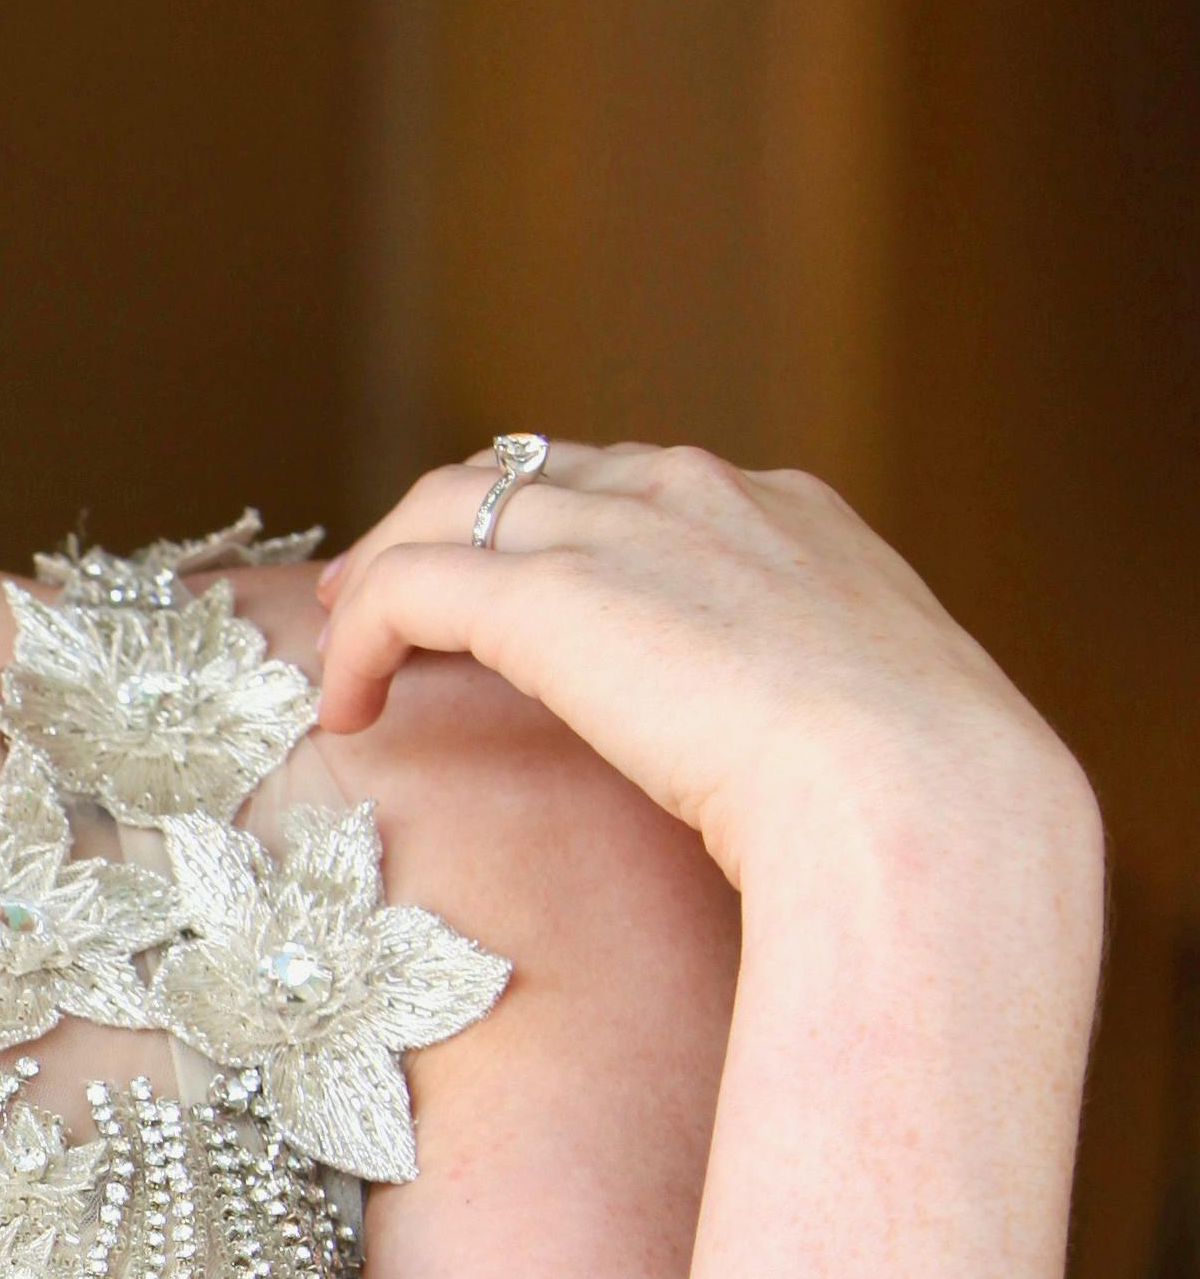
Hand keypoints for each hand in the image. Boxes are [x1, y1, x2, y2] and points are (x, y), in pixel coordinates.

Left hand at [312, 440, 1088, 898]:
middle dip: (450, 525)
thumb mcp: (887, 722)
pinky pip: (405, 589)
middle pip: (526, 474)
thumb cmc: (930, 803)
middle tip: (388, 589)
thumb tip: (805, 767)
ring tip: (347, 637)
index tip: (516, 585)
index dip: (556, 530)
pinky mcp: (540, 593)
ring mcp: (614, 531)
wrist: (921, 801)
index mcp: (786, 513)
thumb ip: (822, 702)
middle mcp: (691, 493)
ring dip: (385, 571)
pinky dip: (359, 640)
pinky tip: (349, 709)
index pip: (635, 483)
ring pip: (446, 508)